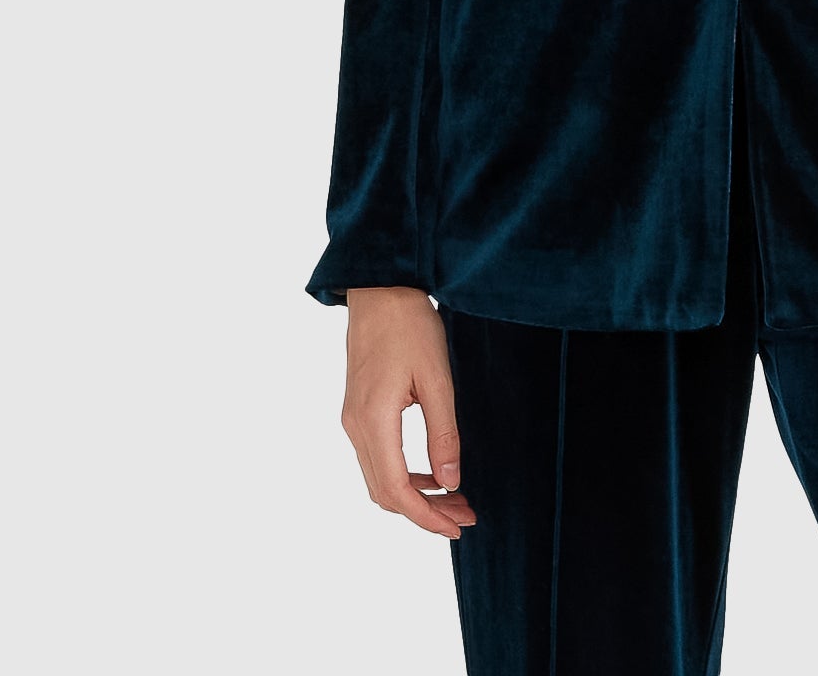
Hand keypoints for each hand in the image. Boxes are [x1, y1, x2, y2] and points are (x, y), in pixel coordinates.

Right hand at [338, 287, 477, 539]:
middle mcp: (356, 427)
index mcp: (374, 421)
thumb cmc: (410, 326)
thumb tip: (451, 481)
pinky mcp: (358, 411)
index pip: (397, 491)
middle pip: (385, 493)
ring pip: (379, 479)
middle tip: (465, 515)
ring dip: (415, 495)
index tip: (457, 527)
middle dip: (425, 512)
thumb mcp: (438, 378)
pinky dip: (404, 475)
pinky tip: (432, 471)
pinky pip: (377, 459)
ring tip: (455, 497)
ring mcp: (353, 420)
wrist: (380, 290)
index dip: (427, 517)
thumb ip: (444, 432)